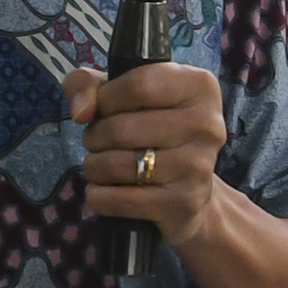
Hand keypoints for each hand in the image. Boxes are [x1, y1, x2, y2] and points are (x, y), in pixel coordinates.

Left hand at [68, 61, 230, 242]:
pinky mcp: (183, 203)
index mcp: (199, 86)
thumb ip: (88, 84)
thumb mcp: (123, 92)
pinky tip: (105, 189)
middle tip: (98, 142)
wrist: (189, 186)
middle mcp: (206, 125)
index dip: (106, 99)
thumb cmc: (152, 127)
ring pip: (115, 165)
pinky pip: (118, 199)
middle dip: (94, 136)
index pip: (138, 85)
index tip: (103, 109)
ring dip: (94, 166)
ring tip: (101, 164)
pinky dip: (99, 195)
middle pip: (121, 128)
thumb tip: (81, 111)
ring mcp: (197, 166)